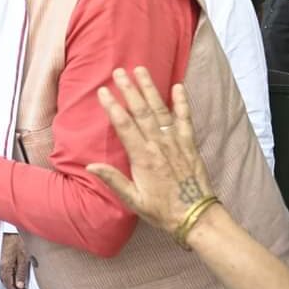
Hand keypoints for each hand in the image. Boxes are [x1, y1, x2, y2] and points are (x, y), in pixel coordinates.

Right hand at [0, 233, 29, 288]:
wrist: (11, 226)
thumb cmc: (18, 240)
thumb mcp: (23, 256)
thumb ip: (21, 272)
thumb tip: (20, 286)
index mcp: (5, 266)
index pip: (9, 283)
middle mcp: (0, 264)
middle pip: (5, 280)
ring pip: (4, 275)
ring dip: (11, 282)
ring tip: (20, 288)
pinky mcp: (0, 255)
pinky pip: (4, 269)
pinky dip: (9, 275)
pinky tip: (14, 276)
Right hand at [86, 67, 214, 235]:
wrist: (197, 217)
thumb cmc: (162, 210)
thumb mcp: (133, 200)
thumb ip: (113, 180)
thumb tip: (91, 165)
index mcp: (143, 157)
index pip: (124, 125)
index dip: (112, 106)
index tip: (103, 91)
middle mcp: (159, 145)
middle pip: (141, 111)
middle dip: (129, 90)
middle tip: (118, 72)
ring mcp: (176, 143)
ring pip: (160, 110)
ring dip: (150, 89)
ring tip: (141, 70)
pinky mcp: (190, 145)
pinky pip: (185, 120)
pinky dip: (182, 103)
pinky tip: (178, 87)